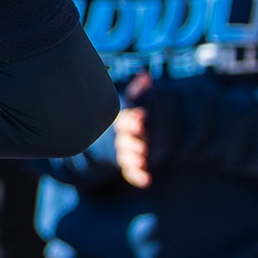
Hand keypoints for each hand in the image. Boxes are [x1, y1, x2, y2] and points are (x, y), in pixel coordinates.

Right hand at [114, 73, 152, 187]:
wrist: (111, 140)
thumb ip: (137, 92)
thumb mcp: (130, 104)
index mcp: (122, 122)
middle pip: (123, 140)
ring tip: (142, 160)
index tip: (141, 115)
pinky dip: (137, 177)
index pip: (124, 119)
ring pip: (125, 157)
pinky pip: (130, 172)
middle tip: (141, 141)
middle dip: (131, 140)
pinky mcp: (128, 166)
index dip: (132, 118)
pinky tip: (147, 181)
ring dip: (133, 159)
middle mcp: (121, 138)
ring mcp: (123, 153)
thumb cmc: (126, 119)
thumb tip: (145, 76)